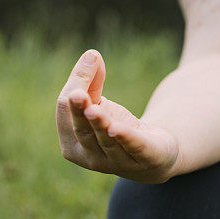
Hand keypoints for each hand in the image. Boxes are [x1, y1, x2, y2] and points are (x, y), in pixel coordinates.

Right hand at [56, 50, 181, 182]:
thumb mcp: (100, 103)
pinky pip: (134, 147)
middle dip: (80, 112)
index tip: (91, 59)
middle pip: (83, 131)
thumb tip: (91, 54)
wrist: (153, 152)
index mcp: (72, 145)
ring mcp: (118, 164)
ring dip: (100, 124)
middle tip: (77, 94)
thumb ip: (90, 80)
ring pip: (107, 141)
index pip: (65, 117)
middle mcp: (91, 159)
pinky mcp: (146, 159)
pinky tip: (117, 128)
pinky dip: (126, 138)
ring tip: (93, 109)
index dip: (75, 91)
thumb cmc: (116, 126)